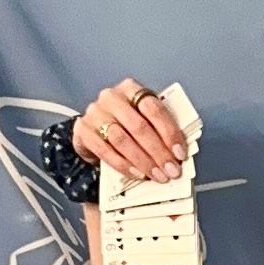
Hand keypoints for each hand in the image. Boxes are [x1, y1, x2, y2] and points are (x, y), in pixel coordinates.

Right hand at [71, 77, 188, 179]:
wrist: (93, 129)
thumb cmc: (124, 123)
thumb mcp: (142, 118)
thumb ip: (158, 129)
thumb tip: (178, 153)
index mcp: (131, 89)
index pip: (154, 109)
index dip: (169, 133)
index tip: (180, 153)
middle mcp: (112, 98)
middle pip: (138, 126)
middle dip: (158, 152)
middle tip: (171, 170)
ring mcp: (95, 113)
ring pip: (122, 140)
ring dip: (143, 161)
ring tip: (156, 175)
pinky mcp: (83, 130)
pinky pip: (105, 151)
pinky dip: (124, 165)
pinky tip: (137, 174)